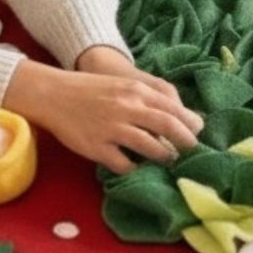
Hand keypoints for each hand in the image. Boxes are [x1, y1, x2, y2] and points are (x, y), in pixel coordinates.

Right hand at [3, 50, 203, 172]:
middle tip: (193, 151)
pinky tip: (137, 168)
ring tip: (168, 160)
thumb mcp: (123, 84)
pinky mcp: (97, 147)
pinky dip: (135, 168)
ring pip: (150, 147)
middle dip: (185, 142)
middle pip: (168, 126)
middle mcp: (127, 108)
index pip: (173, 108)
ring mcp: (112, 128)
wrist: (54, 94)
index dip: (190, 124)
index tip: (198, 133)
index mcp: (135, 90)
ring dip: (164, 156)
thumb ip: (148, 96)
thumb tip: (177, 114)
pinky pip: (124, 164)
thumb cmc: (92, 88)